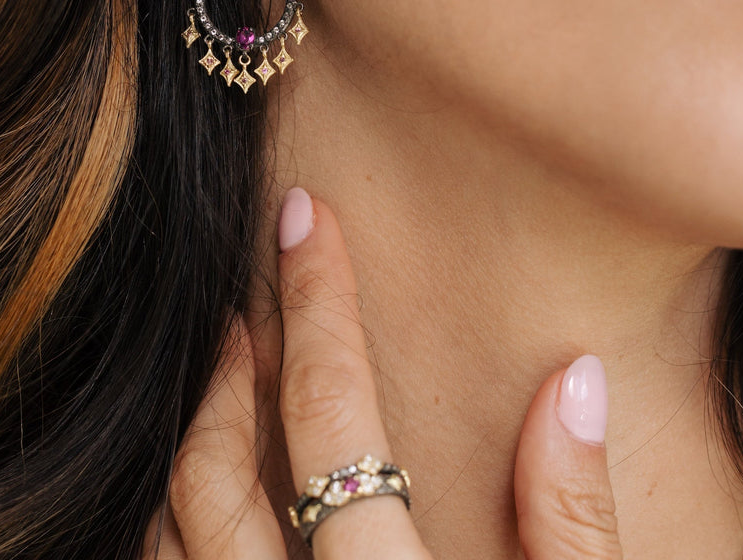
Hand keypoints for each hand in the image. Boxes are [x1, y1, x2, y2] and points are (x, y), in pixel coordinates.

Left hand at [142, 188, 622, 558]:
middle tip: (251, 314)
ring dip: (187, 449)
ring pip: (165, 536)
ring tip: (219, 388)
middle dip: (227, 375)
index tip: (306, 215)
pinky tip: (204, 503)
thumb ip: (576, 519)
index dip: (319, 302)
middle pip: (215, 472)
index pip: (330, 412)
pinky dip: (169, 529)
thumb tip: (577, 377)